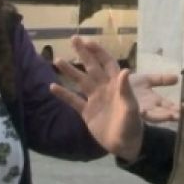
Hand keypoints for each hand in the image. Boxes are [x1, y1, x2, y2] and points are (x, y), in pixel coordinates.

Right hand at [48, 37, 178, 159]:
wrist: (125, 145)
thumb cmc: (132, 125)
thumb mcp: (131, 108)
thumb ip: (126, 90)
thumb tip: (124, 70)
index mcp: (116, 85)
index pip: (107, 63)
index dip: (99, 51)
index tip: (88, 41)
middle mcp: (104, 88)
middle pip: (91, 66)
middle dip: (83, 53)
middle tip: (73, 38)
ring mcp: (94, 99)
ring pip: (80, 81)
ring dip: (69, 70)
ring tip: (57, 59)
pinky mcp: (86, 112)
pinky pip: (73, 101)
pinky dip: (63, 94)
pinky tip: (52, 86)